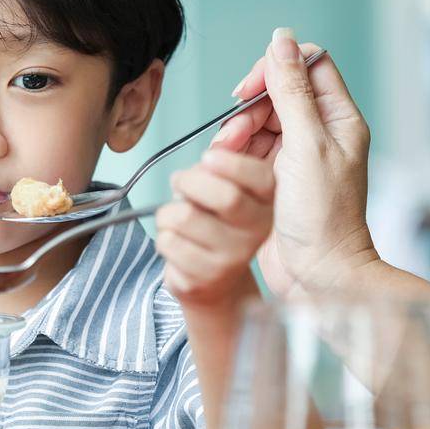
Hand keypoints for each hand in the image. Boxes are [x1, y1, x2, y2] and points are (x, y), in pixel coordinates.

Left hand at [156, 149, 274, 306]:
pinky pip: (168, 242)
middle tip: (180, 181)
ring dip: (168, 213)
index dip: (230, 163)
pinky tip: (178, 244)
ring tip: (177, 220)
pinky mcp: (206, 277)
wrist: (217, 285)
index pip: (260, 178)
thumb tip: (218, 143)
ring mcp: (233, 257)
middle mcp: (256, 231)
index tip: (208, 157)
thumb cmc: (216, 226)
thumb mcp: (225, 189)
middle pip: (226, 197)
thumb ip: (221, 163)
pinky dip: (163, 237)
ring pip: (184, 217)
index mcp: (266, 203)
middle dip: (190, 181)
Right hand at [213, 28, 378, 297]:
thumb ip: (292, 91)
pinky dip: (236, 158)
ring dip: (237, 136)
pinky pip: (251, 153)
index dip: (275, 69)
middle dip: (249, 111)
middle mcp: (321, 135)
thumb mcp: (306, 145)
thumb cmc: (323, 217)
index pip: (308, 67)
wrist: (319, 275)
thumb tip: (282, 39)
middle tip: (233, 138)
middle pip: (277, 96)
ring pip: (259, 125)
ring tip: (226, 160)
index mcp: (340, 119)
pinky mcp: (278, 181)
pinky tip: (227, 173)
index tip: (249, 91)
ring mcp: (299, 159)